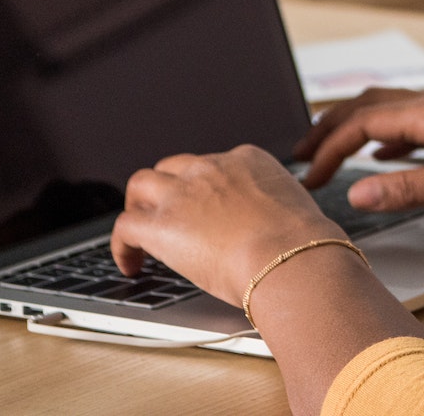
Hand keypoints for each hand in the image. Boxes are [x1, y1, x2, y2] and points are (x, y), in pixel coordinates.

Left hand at [110, 145, 339, 304]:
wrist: (290, 257)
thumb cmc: (302, 244)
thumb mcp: (295, 209)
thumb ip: (275, 210)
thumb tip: (275, 229)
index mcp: (247, 159)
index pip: (213, 164)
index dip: (203, 187)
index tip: (205, 209)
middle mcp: (211, 167)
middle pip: (173, 167)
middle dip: (167, 190)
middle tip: (168, 216)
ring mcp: (183, 193)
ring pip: (141, 184)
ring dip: (138, 206)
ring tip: (140, 234)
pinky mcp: (161, 225)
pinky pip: (125, 226)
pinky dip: (122, 245)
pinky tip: (130, 264)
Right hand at [294, 89, 423, 212]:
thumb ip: (408, 188)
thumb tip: (356, 191)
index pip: (363, 122)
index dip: (328, 148)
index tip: (307, 176)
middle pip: (371, 106)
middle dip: (331, 127)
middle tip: (300, 153)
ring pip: (392, 112)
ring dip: (357, 129)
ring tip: (331, 150)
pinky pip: (414, 126)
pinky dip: (388, 138)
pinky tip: (385, 155)